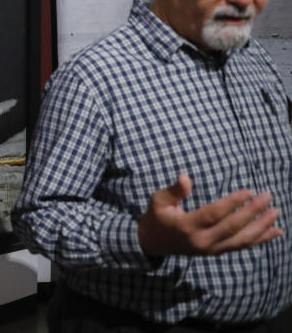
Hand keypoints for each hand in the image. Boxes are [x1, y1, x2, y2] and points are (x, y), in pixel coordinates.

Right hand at [137, 173, 281, 256]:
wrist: (152, 243)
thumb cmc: (156, 217)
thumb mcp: (158, 200)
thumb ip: (174, 190)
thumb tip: (185, 177)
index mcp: (187, 226)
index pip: (215, 214)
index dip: (233, 203)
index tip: (248, 191)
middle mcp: (202, 241)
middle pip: (233, 227)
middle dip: (252, 211)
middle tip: (267, 196)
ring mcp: (211, 249)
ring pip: (241, 239)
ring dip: (261, 226)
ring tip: (275, 212)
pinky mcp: (216, 252)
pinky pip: (242, 246)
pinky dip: (260, 239)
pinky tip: (275, 231)